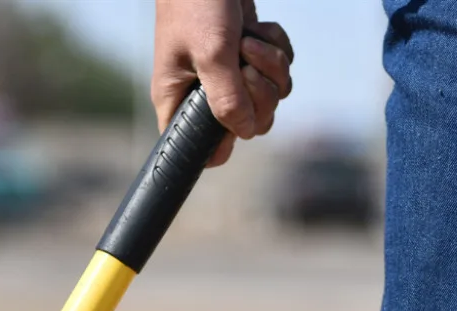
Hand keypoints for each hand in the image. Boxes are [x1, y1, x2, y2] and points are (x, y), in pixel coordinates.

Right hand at [153, 0, 293, 166]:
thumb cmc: (197, 1)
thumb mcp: (213, 51)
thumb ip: (228, 99)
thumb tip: (246, 133)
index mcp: (179, 101)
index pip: (199, 149)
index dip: (223, 142)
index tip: (235, 116)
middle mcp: (203, 94)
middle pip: (250, 125)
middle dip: (259, 94)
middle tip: (245, 64)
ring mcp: (228, 75)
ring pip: (270, 97)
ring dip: (270, 66)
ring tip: (248, 39)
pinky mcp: (248, 55)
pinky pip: (278, 71)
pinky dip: (276, 48)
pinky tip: (257, 27)